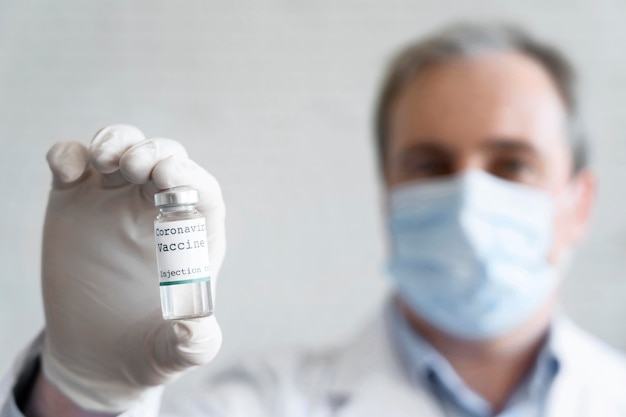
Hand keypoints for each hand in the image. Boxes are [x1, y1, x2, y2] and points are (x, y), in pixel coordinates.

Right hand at [40, 125, 224, 412]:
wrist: (98, 352)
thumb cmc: (148, 347)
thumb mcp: (172, 352)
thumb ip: (191, 344)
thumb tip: (194, 331)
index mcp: (192, 235)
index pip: (202, 191)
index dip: (190, 177)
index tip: (170, 178)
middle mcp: (157, 208)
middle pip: (166, 157)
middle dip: (153, 153)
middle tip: (136, 167)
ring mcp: (115, 200)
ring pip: (123, 147)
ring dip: (117, 141)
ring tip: (105, 161)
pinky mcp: (74, 202)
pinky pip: (73, 163)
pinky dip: (69, 155)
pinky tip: (65, 171)